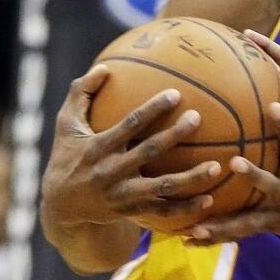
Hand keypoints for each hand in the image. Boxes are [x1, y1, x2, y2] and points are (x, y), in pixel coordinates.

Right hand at [40, 65, 220, 230]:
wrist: (61, 206)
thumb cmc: (68, 155)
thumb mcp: (66, 124)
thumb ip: (81, 93)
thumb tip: (104, 67)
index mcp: (97, 148)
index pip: (129, 125)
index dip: (152, 109)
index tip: (175, 94)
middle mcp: (110, 172)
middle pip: (149, 152)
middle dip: (174, 134)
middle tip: (197, 118)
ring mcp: (122, 195)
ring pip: (162, 187)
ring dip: (191, 178)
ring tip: (218, 167)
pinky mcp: (132, 211)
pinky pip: (163, 212)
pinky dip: (186, 209)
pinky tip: (211, 199)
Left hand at [182, 98, 279, 250]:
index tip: (273, 105)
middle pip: (270, 184)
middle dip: (254, 174)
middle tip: (233, 161)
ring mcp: (278, 213)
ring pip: (249, 219)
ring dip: (223, 222)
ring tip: (196, 223)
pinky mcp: (270, 228)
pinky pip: (239, 233)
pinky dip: (215, 237)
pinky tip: (189, 238)